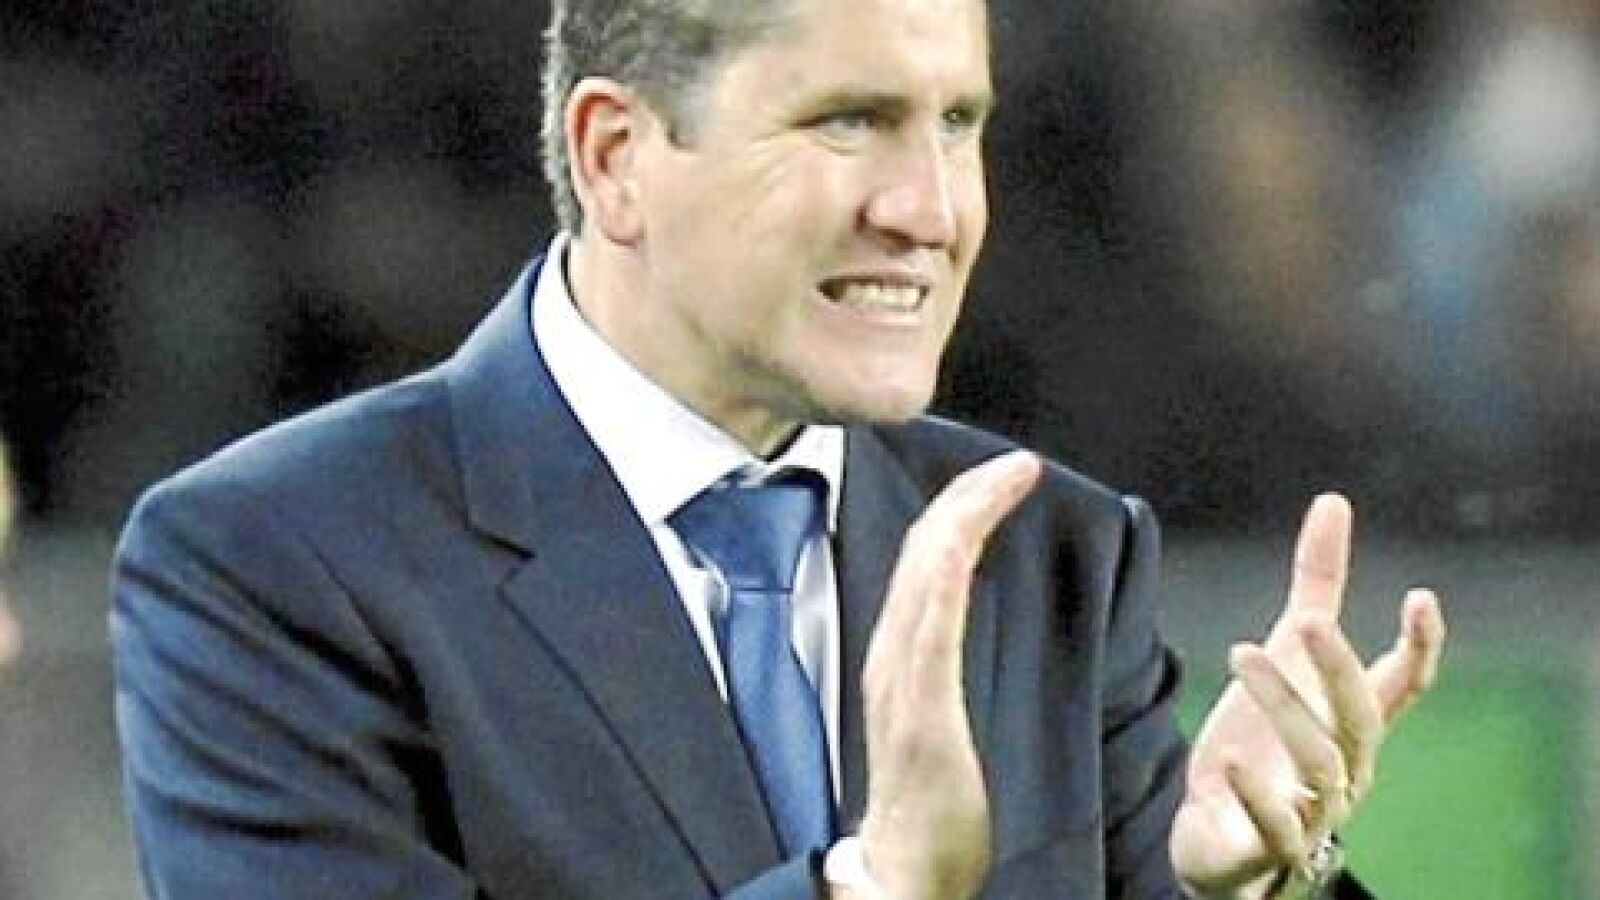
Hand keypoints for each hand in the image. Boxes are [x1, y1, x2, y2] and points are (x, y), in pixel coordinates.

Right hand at [850, 451, 1039, 899]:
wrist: (905, 875)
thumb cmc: (930, 811)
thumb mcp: (938, 724)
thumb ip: (938, 676)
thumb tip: (954, 634)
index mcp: (902, 658)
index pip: (925, 564)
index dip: (962, 513)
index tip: (1007, 479)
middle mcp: (893, 656)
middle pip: (924, 551)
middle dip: (970, 496)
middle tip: (1020, 462)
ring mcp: (901, 677)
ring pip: (925, 567)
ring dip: (968, 511)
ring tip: (1012, 475)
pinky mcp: (919, 704)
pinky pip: (929, 613)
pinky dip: (949, 556)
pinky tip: (971, 526)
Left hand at [1170, 494, 1445, 897]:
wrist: (1222, 838)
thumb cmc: (1267, 741)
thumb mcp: (1285, 657)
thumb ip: (1315, 586)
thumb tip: (1334, 501)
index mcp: (1355, 723)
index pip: (1405, 686)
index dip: (1421, 646)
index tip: (1421, 596)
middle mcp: (1348, 769)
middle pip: (1361, 718)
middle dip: (1340, 670)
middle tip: (1307, 621)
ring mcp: (1314, 812)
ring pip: (1319, 762)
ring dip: (1283, 706)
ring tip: (1239, 653)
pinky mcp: (1270, 847)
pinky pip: (1275, 826)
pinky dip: (1256, 795)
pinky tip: (1229, 760)